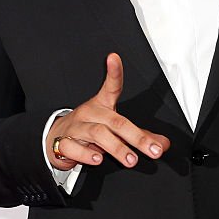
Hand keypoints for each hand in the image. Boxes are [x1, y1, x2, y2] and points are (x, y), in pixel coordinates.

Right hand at [45, 53, 169, 169]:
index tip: (114, 58)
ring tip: (131, 159)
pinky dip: (86, 155)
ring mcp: (77, 127)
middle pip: (115, 120)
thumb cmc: (89, 128)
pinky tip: (97, 159)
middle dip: (137, 137)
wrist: (55, 139)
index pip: (110, 86)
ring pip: (97, 133)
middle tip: (152, 149)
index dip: (113, 72)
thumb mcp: (114, 129)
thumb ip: (139, 136)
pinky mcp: (63, 143)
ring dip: (117, 148)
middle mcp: (90, 113)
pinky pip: (73, 147)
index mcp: (102, 105)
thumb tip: (162, 144)